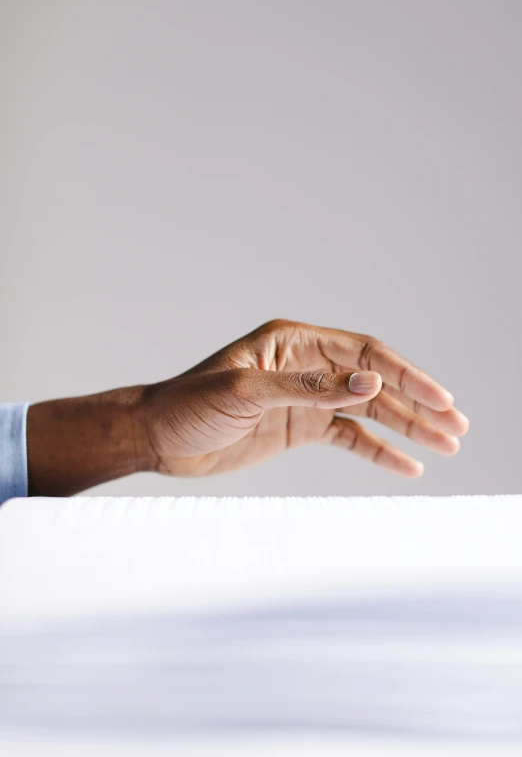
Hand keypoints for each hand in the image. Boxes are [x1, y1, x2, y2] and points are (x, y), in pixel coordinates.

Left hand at [136, 319, 468, 478]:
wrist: (157, 437)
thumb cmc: (190, 404)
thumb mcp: (247, 393)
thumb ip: (309, 389)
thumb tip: (371, 386)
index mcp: (294, 343)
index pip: (364, 354)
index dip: (405, 375)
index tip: (440, 399)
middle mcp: (306, 366)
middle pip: (374, 382)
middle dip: (416, 403)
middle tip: (456, 426)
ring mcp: (305, 398)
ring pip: (367, 410)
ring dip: (406, 426)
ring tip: (446, 443)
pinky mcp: (298, 427)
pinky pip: (347, 437)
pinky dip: (377, 450)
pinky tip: (406, 464)